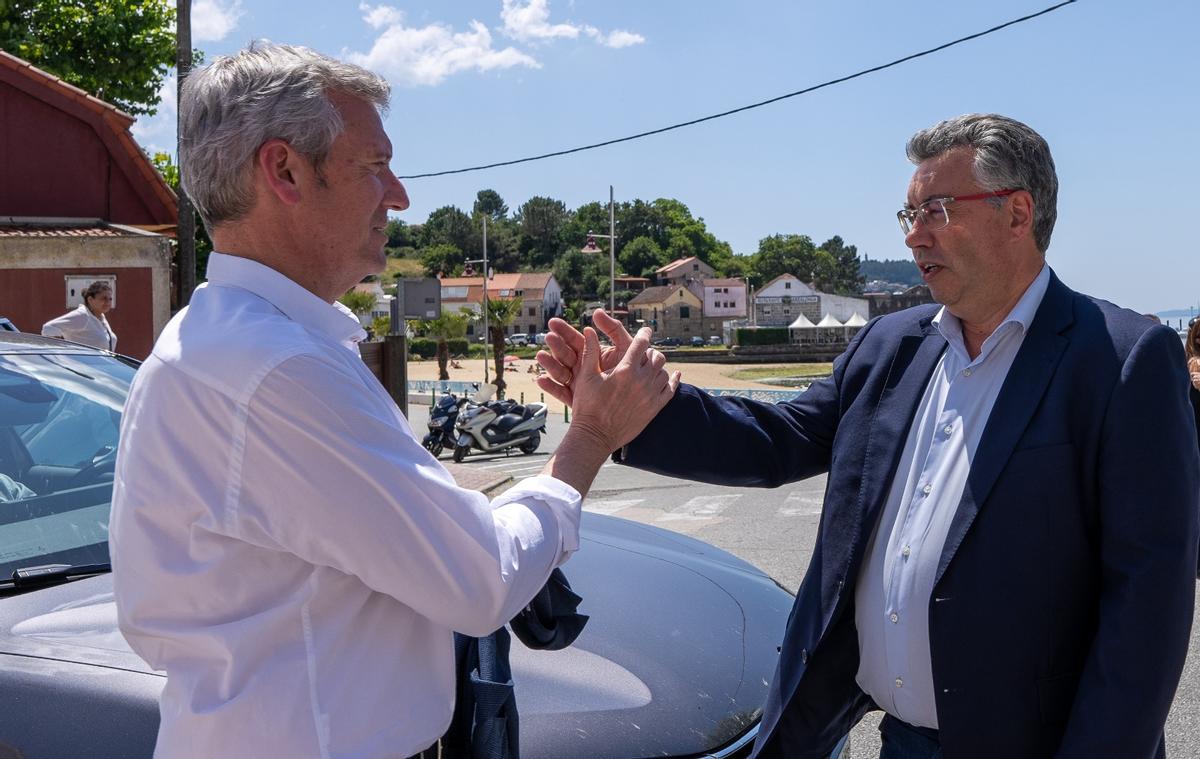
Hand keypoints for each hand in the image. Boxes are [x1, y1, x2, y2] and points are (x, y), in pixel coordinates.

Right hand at [535, 309, 636, 406]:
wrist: (621, 413)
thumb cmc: (629, 374)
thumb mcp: (620, 349)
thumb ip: (612, 330)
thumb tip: (599, 312)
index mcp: (592, 355)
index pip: (577, 340)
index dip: (565, 331)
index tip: (554, 322)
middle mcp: (583, 369)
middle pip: (566, 355)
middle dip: (556, 345)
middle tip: (547, 336)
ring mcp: (578, 385)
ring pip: (561, 373)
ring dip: (550, 364)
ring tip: (540, 356)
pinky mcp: (574, 400)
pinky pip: (562, 393)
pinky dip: (552, 387)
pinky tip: (541, 380)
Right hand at [565, 325, 679, 452]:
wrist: (595, 436)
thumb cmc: (587, 406)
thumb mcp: (586, 376)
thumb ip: (590, 350)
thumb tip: (588, 328)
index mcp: (625, 370)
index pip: (641, 343)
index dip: (644, 333)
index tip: (645, 330)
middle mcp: (641, 381)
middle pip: (656, 356)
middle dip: (650, 351)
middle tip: (644, 352)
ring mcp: (650, 395)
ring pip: (664, 372)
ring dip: (658, 366)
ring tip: (650, 366)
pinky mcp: (655, 409)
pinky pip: (671, 390)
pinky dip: (673, 380)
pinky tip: (674, 375)